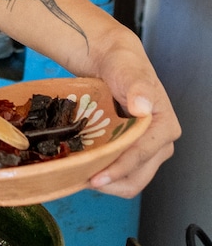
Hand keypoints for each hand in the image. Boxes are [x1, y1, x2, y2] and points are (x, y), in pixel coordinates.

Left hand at [84, 32, 179, 197]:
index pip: (142, 156)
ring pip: (130, 181)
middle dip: (112, 183)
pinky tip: (85, 169)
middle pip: (138, 177)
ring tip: (81, 176)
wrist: (112, 62)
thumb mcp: (129, 73)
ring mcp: (147, 151)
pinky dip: (105, 175)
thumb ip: (137, 88)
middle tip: (82, 180)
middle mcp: (160, 144)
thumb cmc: (123, 66)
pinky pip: (121, 173)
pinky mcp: (132, 153)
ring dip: (107, 183)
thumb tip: (141, 107)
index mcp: (165, 127)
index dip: (119, 169)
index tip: (96, 177)